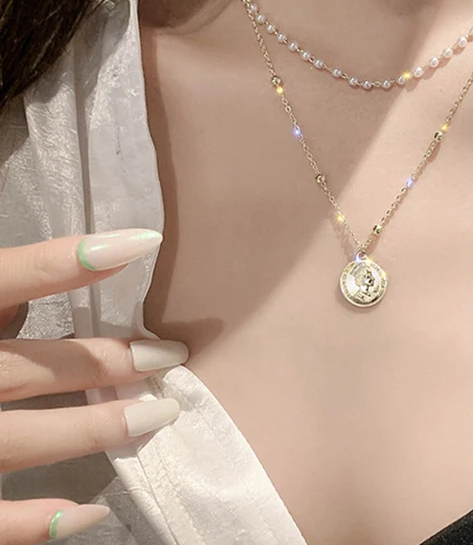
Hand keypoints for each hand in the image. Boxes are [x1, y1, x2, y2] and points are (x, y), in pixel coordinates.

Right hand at [0, 229, 187, 543]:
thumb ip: (10, 288)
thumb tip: (92, 262)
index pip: (5, 279)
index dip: (66, 262)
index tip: (142, 242)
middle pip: (24, 370)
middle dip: (102, 363)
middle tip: (169, 357)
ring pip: (16, 440)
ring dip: (92, 429)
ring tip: (158, 416)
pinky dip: (36, 522)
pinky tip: (90, 511)